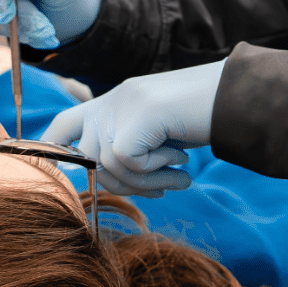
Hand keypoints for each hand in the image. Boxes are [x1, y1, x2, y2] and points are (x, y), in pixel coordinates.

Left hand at [40, 60, 224, 197]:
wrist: (237, 97)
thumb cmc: (201, 119)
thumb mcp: (157, 135)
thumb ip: (128, 148)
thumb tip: (100, 179)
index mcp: (113, 101)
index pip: (64, 125)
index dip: (50, 150)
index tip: (52, 172)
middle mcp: (112, 100)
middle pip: (84, 158)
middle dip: (119, 184)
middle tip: (159, 189)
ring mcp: (122, 104)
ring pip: (108, 165)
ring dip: (147, 182)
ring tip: (179, 176)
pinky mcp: (137, 114)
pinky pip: (127, 161)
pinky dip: (155, 172)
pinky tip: (181, 165)